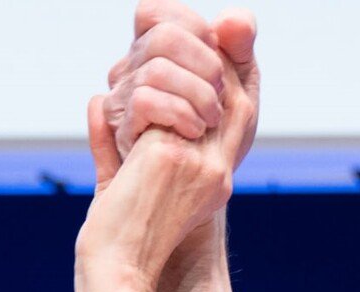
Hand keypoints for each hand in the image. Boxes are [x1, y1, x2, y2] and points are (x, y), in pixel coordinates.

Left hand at [94, 0, 259, 291]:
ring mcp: (203, 163)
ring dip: (138, 77)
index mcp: (212, 173)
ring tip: (116, 104)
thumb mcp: (118, 186)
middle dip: (185, 38)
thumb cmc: (114, 250)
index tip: (205, 22)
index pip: (240, 98)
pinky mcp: (176, 160)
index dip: (230, 53)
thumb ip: (114, 142)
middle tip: (143, 28)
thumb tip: (97, 97)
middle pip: (223, 75)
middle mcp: (218, 166)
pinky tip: (112, 125)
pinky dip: (123, 104)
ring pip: (181, 78)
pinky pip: (152, 98)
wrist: (116, 282)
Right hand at [106, 1, 259, 179]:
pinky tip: (194, 131)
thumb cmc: (214, 147)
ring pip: (156, 69)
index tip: (218, 57)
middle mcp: (131, 70)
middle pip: (163, 36)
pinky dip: (180, 112)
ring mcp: (121, 98)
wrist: (197, 204)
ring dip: (197, 94)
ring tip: (210, 122)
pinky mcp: (120, 129)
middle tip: (221, 95)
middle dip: (205, 64)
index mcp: (154, 54)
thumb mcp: (239, 95)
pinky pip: (145, 100)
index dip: (192, 27)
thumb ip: (239, 51)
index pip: (154, 11)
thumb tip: (230, 21)